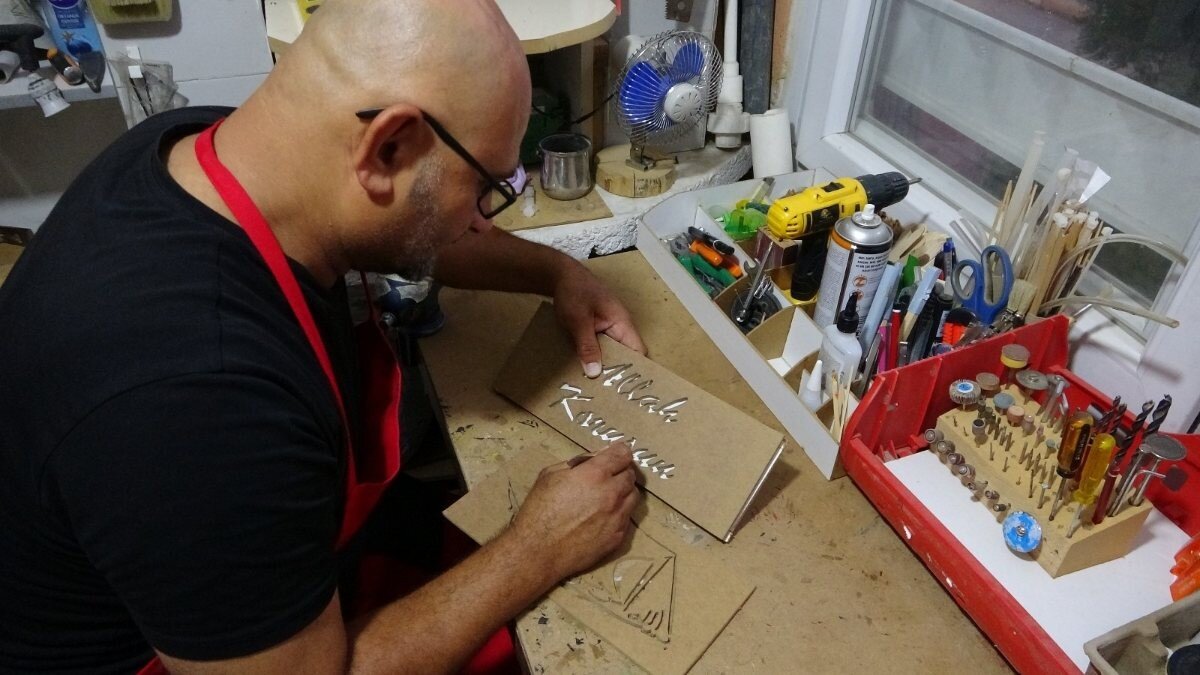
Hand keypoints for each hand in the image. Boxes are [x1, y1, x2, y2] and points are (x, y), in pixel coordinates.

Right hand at [509, 443, 639, 579]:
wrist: (538, 551)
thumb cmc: (538, 511)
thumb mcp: (550, 475)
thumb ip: (576, 463)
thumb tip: (594, 459)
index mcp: (594, 474)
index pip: (623, 454)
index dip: (620, 452)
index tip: (616, 454)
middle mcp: (611, 494)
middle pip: (630, 475)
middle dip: (621, 471)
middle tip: (608, 476)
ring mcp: (617, 517)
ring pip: (633, 496)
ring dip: (623, 492)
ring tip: (607, 496)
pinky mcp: (617, 537)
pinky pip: (627, 518)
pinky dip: (619, 513)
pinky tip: (603, 517)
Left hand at [552, 264, 646, 377]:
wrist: (559, 274)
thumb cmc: (574, 292)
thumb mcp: (579, 320)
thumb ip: (587, 346)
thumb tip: (595, 372)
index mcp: (622, 322)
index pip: (638, 351)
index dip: (635, 369)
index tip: (626, 388)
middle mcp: (619, 326)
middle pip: (625, 354)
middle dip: (617, 371)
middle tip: (607, 393)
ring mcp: (608, 326)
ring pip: (611, 351)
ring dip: (604, 365)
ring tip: (596, 387)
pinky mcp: (596, 327)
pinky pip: (600, 346)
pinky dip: (595, 357)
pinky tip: (584, 369)